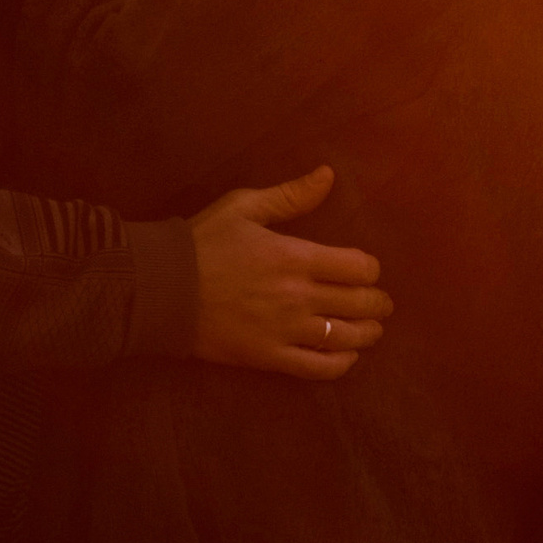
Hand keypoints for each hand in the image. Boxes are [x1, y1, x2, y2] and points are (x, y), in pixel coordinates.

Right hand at [189, 166, 390, 380]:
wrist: (161, 289)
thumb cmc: (203, 242)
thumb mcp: (244, 206)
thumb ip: (291, 195)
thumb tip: (328, 175)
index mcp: (296, 256)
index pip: (358, 267)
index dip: (370, 269)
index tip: (366, 269)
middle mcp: (299, 296)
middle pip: (360, 303)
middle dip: (377, 302)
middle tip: (380, 302)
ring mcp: (286, 330)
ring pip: (346, 337)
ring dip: (367, 333)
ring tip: (371, 329)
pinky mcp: (270, 357)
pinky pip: (317, 367)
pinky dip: (341, 364)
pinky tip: (347, 357)